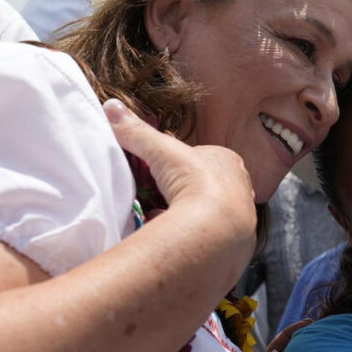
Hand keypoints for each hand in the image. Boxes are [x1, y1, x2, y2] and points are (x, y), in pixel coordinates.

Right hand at [103, 99, 257, 246]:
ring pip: (209, 213)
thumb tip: (111, 108)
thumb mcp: (161, 151)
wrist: (219, 229)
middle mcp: (240, 188)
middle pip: (206, 186)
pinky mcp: (234, 244)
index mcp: (228, 162)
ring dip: (187, 215)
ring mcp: (240, 217)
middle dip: (184, 191)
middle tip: (163, 196)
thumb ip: (137, 132)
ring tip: (165, 217)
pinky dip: (190, 235)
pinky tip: (174, 237)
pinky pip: (208, 237)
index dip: (181, 163)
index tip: (163, 171)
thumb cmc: (197, 181)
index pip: (203, 157)